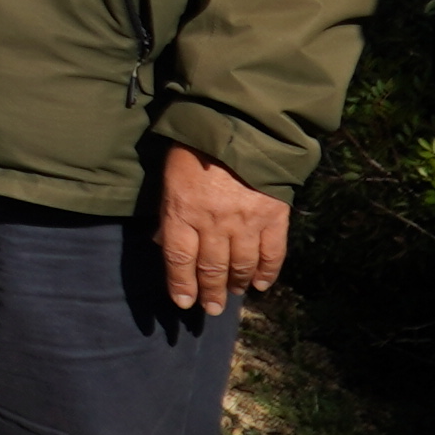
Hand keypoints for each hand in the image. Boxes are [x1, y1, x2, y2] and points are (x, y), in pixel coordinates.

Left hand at [156, 145, 288, 313]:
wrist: (239, 125)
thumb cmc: (195, 150)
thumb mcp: (169, 179)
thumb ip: (167, 213)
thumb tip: (160, 243)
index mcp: (182, 211)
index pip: (178, 259)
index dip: (180, 284)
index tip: (183, 303)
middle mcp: (213, 222)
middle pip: (210, 268)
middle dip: (210, 292)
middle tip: (211, 308)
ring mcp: (246, 222)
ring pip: (241, 265)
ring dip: (237, 285)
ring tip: (233, 297)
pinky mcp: (273, 217)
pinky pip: (272, 254)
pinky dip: (268, 272)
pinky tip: (261, 284)